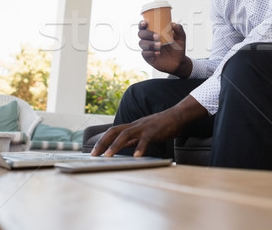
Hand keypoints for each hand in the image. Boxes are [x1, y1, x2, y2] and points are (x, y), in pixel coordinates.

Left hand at [91, 95, 207, 156]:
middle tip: (94, 155)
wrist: (177, 115)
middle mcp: (135, 125)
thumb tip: (120, 147)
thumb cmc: (162, 126)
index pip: (113, 132)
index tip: (93, 152)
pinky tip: (136, 156)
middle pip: (114, 131)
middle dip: (102, 143)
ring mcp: (144, 127)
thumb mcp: (144, 132)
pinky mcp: (154, 131)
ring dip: (115, 145)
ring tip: (108, 156)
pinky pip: (145, 139)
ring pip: (126, 134)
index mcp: (133, 126)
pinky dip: (140, 148)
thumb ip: (133, 139)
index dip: (102, 140)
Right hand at [138, 21, 191, 76]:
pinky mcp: (148, 57)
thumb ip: (179, 29)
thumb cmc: (177, 48)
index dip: (142, 24)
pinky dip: (150, 52)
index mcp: (154, 31)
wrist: (179, 61)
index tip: (146, 23)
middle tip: (157, 36)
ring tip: (160, 45)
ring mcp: (148, 48)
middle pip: (141, 33)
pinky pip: (144, 53)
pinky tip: (157, 53)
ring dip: (150, 43)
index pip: (144, 26)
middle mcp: (149, 39)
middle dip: (147, 34)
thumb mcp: (181, 37)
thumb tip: (173, 24)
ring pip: (142, 43)